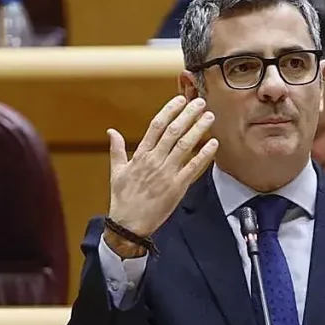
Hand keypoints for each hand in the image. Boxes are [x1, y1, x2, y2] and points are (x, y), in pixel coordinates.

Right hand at [107, 95, 217, 237]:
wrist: (129, 224)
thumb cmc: (122, 198)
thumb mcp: (116, 172)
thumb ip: (116, 149)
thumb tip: (111, 131)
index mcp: (140, 155)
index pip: (156, 126)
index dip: (169, 111)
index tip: (180, 100)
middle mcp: (154, 161)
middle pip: (173, 131)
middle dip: (188, 115)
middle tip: (201, 103)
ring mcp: (166, 173)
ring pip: (184, 146)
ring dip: (198, 129)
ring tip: (209, 117)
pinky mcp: (177, 187)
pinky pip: (193, 168)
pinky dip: (204, 155)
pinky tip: (213, 144)